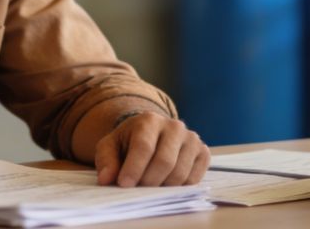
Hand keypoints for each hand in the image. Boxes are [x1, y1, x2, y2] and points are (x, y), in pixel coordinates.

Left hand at [94, 113, 209, 186]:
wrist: (150, 136)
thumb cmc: (128, 143)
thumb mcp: (110, 147)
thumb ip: (106, 161)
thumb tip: (106, 179)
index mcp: (149, 120)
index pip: (144, 146)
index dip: (133, 168)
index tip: (123, 184)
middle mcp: (174, 126)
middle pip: (165, 162)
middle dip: (148, 181)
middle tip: (137, 189)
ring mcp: (192, 138)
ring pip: (180, 173)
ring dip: (162, 187)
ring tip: (150, 186)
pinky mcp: (203, 152)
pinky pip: (194, 179)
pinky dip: (178, 188)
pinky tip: (166, 183)